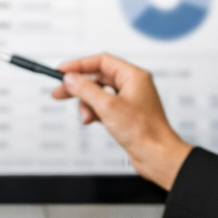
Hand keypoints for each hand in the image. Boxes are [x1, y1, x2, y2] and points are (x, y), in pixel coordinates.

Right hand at [50, 53, 192, 188]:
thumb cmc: (144, 132)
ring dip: (87, 104)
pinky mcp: (125, 115)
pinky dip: (94, 113)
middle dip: (79, 87)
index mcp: (134, 76)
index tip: (62, 71)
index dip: (79, 65)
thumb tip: (71, 79)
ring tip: (86, 117)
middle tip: (60, 92)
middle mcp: (132, 85)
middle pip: (98, 78)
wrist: (157, 156)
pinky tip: (91, 120)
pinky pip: (103, 107)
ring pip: (98, 94)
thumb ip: (86, 90)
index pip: (101, 61)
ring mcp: (129, 100)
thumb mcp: (108, 107)